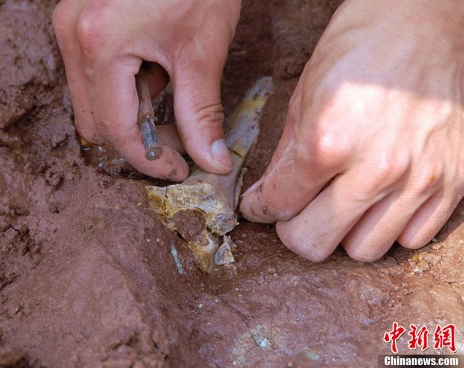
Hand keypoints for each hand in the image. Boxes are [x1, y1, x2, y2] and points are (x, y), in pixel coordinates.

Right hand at [53, 0, 240, 180]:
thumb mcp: (202, 50)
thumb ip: (202, 113)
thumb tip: (212, 162)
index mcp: (101, 44)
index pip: (116, 130)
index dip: (150, 161)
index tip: (179, 170)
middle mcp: (73, 36)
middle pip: (95, 123)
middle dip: (138, 140)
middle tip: (179, 139)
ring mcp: (71, 28)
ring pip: (93, 104)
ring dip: (132, 112)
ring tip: (169, 85)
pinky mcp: (79, 23)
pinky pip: (94, 78)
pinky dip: (126, 88)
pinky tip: (154, 68)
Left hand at [241, 0, 463, 261]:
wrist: (425, 19)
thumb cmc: (360, 47)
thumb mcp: (304, 95)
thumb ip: (284, 156)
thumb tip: (266, 196)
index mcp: (329, 142)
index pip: (279, 205)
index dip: (260, 208)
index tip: (260, 206)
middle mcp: (376, 169)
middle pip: (315, 244)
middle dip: (293, 230)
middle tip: (293, 211)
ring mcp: (420, 179)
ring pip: (362, 251)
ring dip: (342, 233)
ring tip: (338, 203)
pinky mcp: (454, 182)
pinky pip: (410, 238)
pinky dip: (387, 227)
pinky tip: (377, 200)